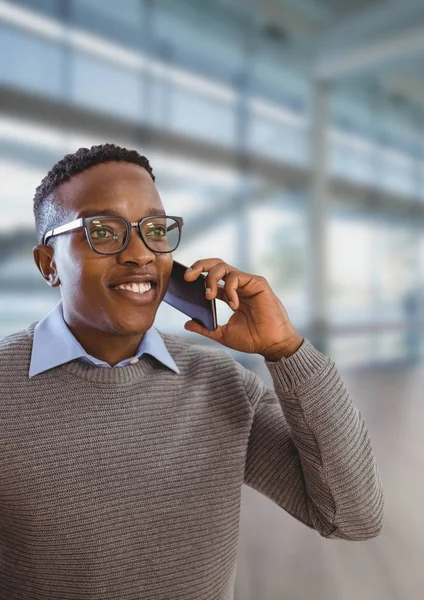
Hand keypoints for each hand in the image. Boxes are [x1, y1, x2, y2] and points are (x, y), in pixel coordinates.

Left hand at [183, 258, 303, 359]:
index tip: (183, 282)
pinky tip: (234, 304)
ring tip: (209, 296)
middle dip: (199, 266)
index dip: (196, 277)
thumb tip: (186, 324)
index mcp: (230, 295)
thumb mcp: (222, 334)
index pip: (211, 279)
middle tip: (188, 277)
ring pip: (223, 267)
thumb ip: (205, 328)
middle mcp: (238, 286)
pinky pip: (236, 277)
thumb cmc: (252, 339)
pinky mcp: (257, 283)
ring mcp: (248, 283)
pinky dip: (229, 289)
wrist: (272, 345)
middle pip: (216, 265)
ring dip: (211, 280)